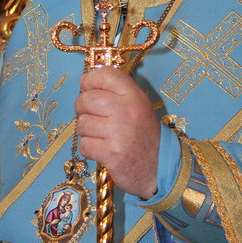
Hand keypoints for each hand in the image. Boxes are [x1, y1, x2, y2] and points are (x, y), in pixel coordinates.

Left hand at [75, 67, 159, 198]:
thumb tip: (84, 80)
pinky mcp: (111, 153)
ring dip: (86, 131)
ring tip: (100, 135)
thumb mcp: (138, 106)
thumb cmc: (144, 135)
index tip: (87, 88)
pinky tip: (101, 149)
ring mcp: (118, 132)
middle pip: (87, 99)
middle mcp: (127, 111)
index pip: (105, 75)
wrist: (159, 167)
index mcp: (135, 96)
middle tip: (92, 117)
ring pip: (82, 123)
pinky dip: (89, 148)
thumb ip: (116, 92)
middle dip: (82, 108)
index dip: (90, 80)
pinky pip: (84, 144)